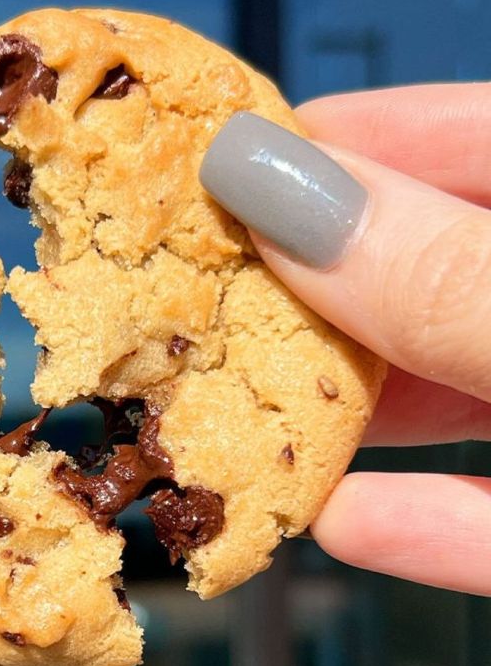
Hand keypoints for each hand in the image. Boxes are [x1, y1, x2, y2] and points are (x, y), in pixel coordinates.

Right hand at [200, 84, 490, 594]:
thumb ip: (441, 276)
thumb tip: (270, 187)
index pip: (477, 141)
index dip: (349, 140)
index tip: (228, 160)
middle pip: (441, 273)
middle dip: (319, 287)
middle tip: (202, 294)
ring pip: (462, 396)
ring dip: (353, 417)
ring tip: (238, 410)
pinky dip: (427, 523)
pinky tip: (343, 525)